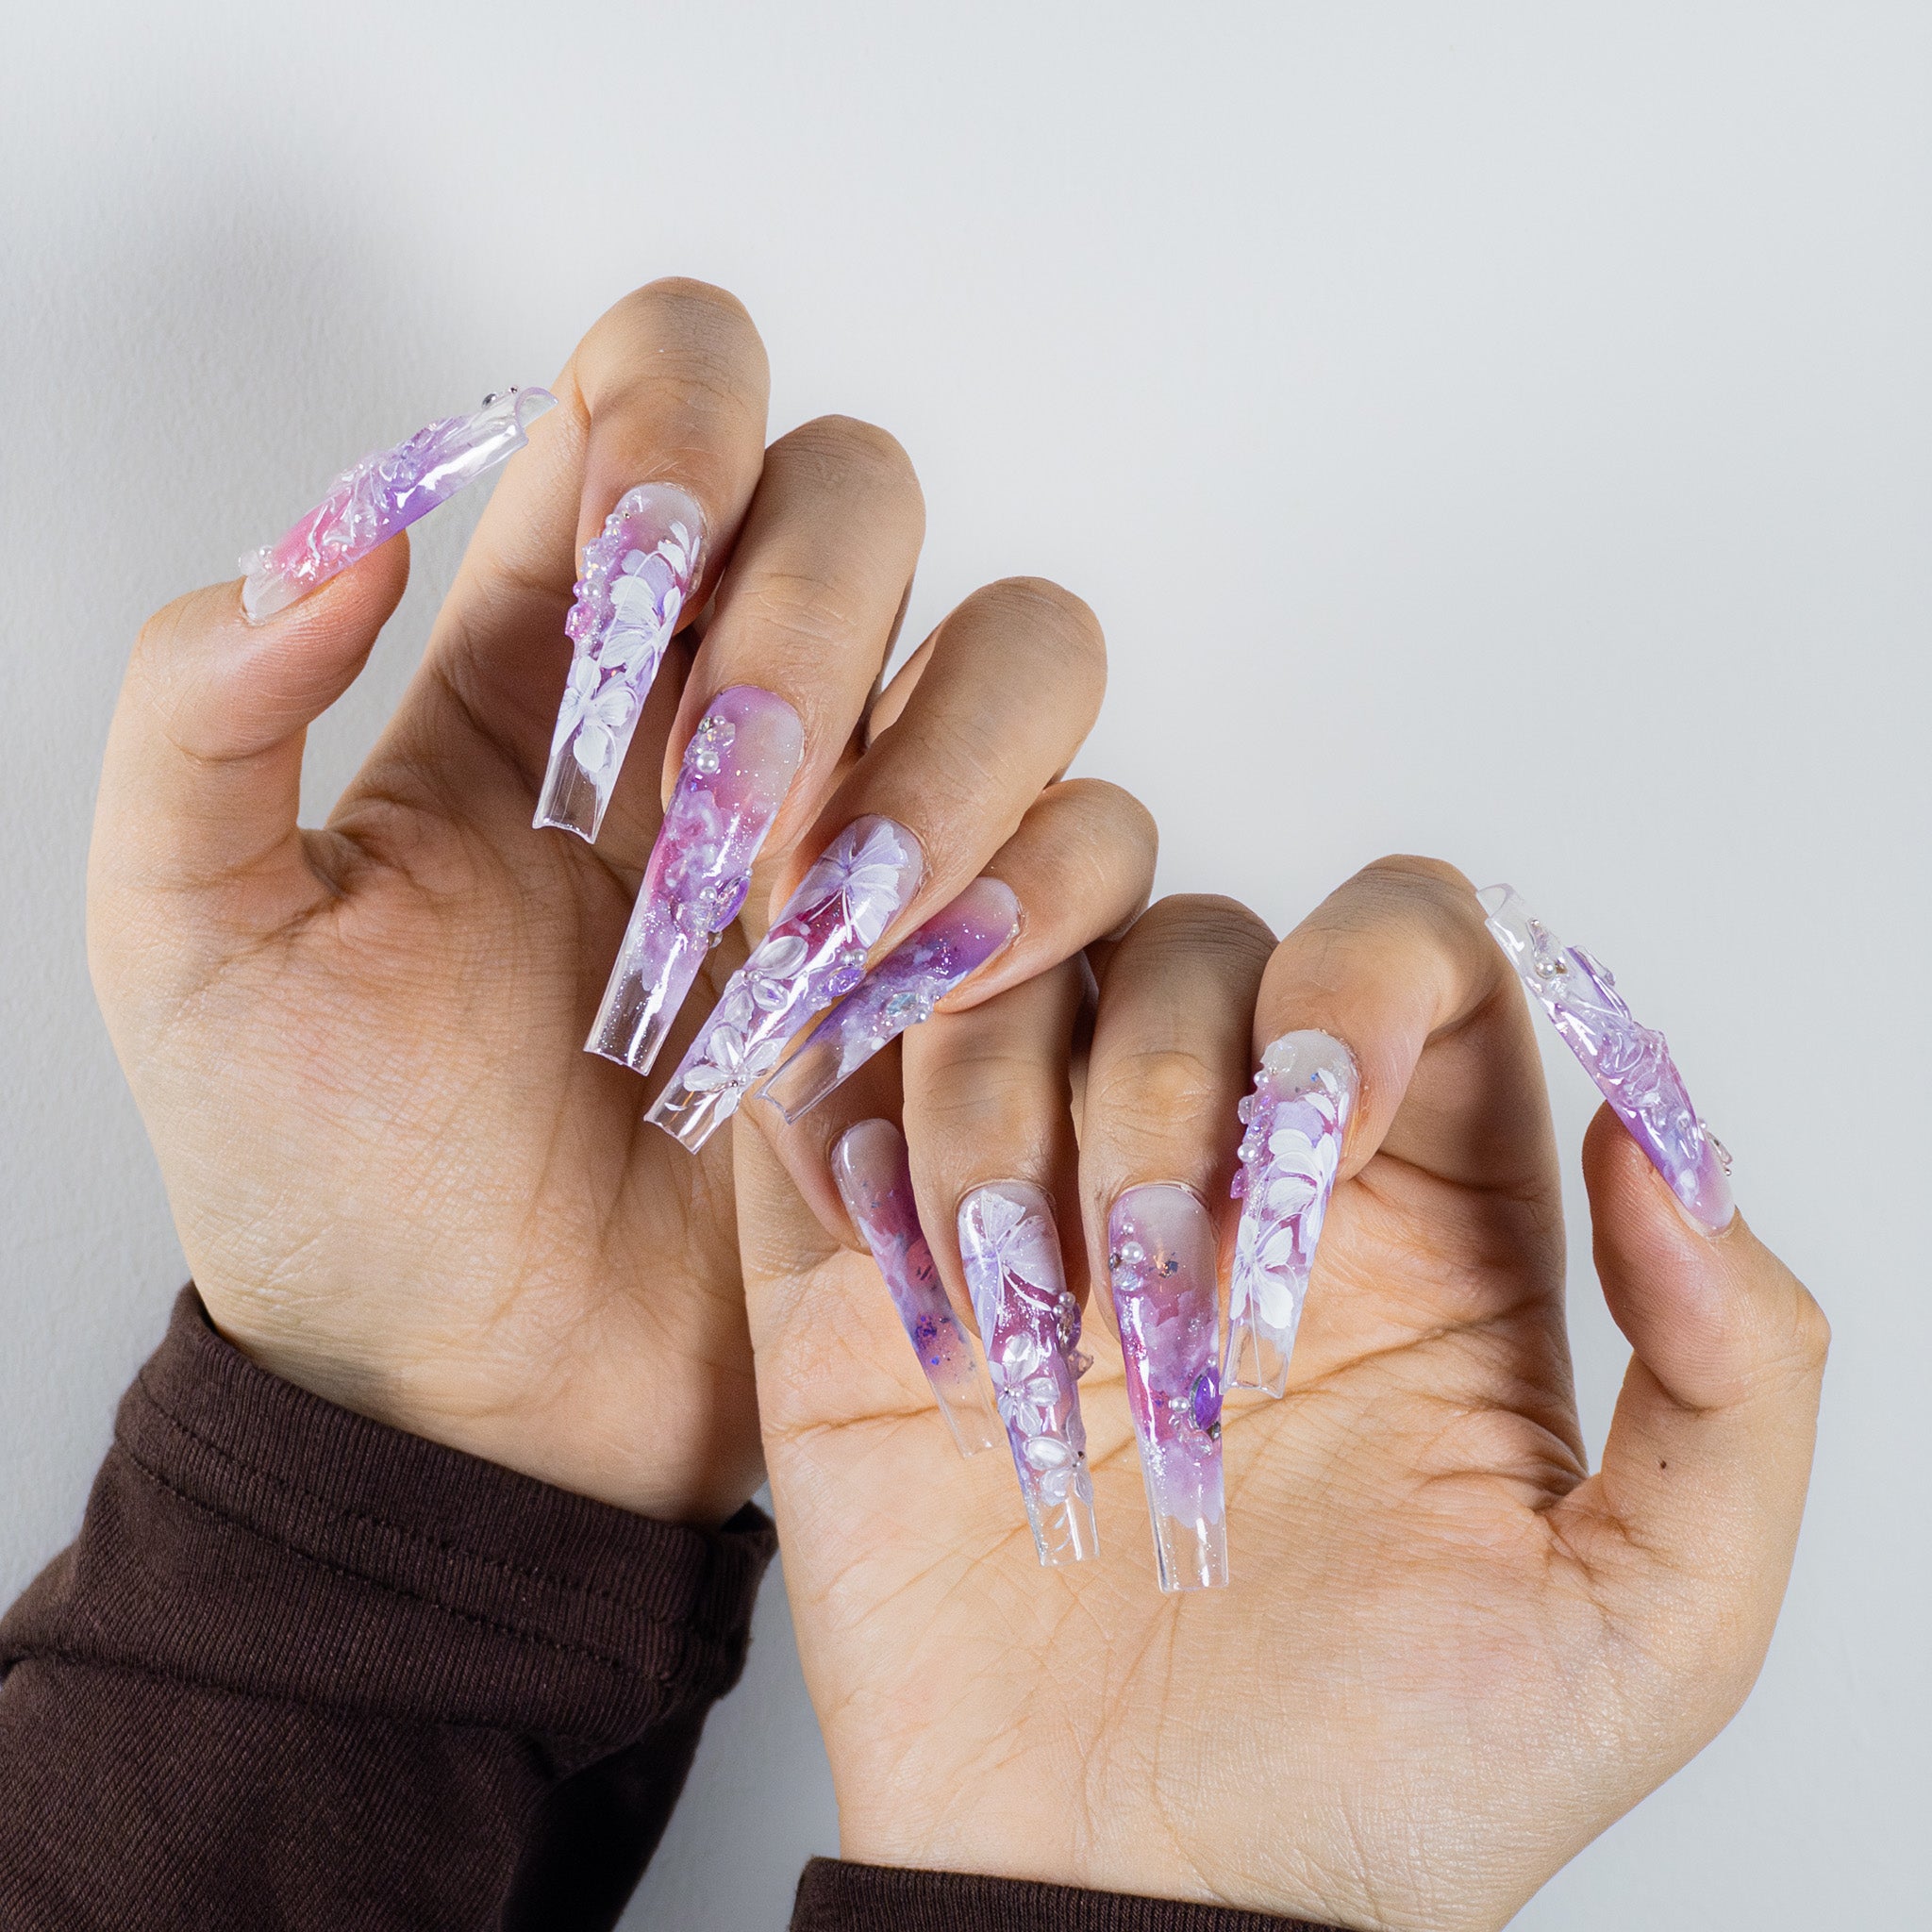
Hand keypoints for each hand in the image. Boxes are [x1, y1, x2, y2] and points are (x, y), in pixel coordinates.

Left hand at [87, 277, 1149, 1523]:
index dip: (683, 419)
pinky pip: (1103, 844)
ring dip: (948, 762)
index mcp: (548, 663)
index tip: (641, 574)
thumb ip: (207, 713)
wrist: (482, 1405)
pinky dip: (1031, 902)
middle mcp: (733, 712)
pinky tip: (898, 1010)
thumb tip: (338, 531)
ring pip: (1031, 645)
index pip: (662, 389)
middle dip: (818, 624)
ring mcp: (871, 835)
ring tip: (817, 936)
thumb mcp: (195, 947)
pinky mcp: (976, 967)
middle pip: (871, 489)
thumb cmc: (339, 1186)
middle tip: (725, 812)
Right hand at [740, 860, 1826, 1926]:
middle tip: (1156, 1280)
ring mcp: (1037, 1203)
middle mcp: (1224, 1172)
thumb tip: (1669, 1143)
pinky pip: (826, 1080)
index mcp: (1415, 1214)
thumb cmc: (1374, 1792)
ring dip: (995, 1109)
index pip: (1404, 949)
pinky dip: (835, 1104)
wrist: (1112, 1909)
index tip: (1318, 1121)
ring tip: (1016, 1313)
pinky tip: (902, 1254)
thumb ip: (1733, 1380)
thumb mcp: (1639, 1624)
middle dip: (1161, 1078)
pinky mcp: (872, 1263)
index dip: (1361, 973)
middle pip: (1189, 938)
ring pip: (1005, 977)